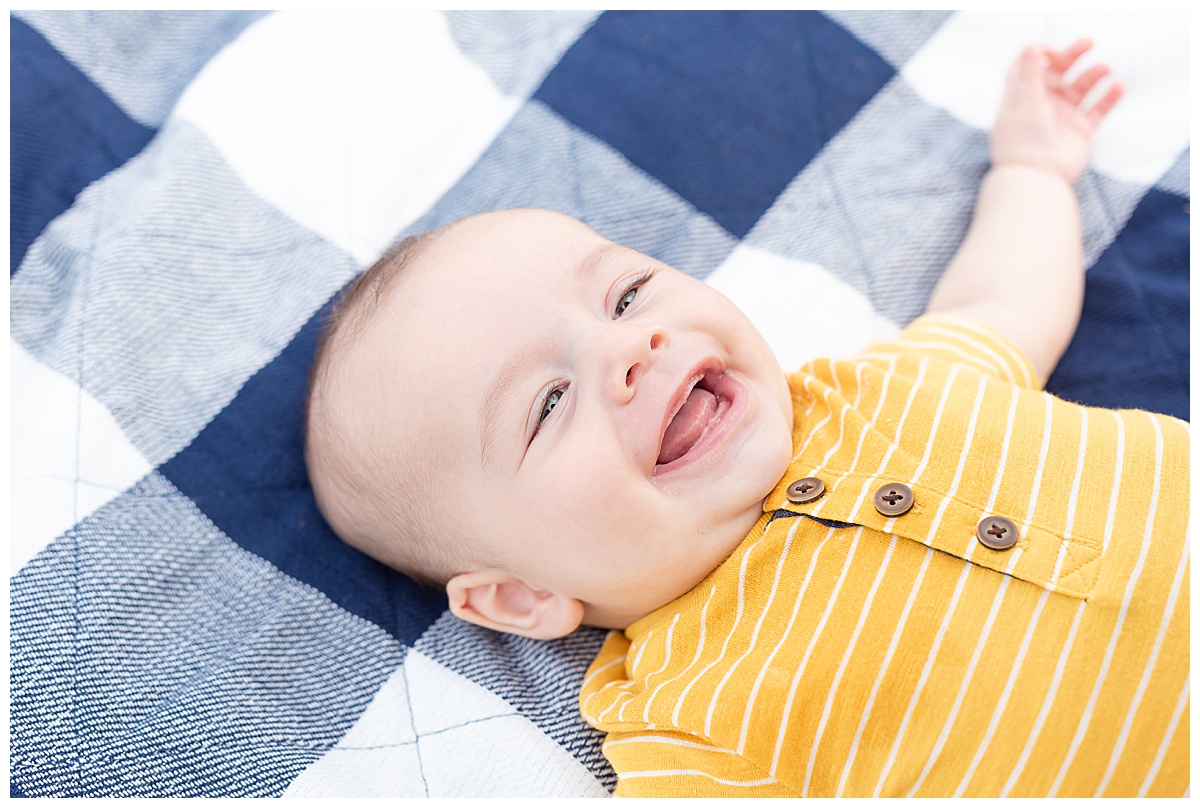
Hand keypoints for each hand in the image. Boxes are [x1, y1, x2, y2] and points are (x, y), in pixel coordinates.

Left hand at [990, 39, 1123, 183]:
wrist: (1036, 179)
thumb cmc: (1022, 144)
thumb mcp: (1024, 104)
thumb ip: (1030, 76)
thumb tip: (1031, 47)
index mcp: (1022, 98)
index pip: (1029, 68)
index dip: (1039, 55)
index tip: (1052, 50)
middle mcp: (1042, 106)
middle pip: (1058, 73)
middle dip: (1072, 56)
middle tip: (1088, 44)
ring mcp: (1062, 118)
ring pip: (1081, 88)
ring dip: (1093, 75)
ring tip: (1105, 69)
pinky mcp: (1080, 131)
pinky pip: (1098, 109)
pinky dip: (1109, 97)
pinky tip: (1118, 86)